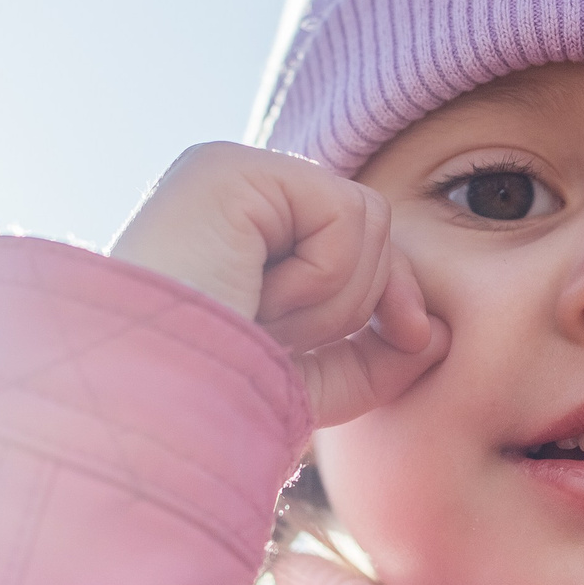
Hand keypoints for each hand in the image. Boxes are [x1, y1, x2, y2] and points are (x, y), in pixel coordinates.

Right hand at [111, 142, 448, 426]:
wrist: (147, 414)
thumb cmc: (210, 410)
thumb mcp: (309, 385)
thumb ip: (372, 357)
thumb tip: (436, 332)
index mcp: (245, 234)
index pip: (358, 240)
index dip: (389, 295)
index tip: (407, 339)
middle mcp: (235, 192)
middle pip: (373, 228)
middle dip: (352, 304)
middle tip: (278, 334)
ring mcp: (227, 173)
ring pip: (366, 220)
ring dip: (332, 299)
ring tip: (260, 319)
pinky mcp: (230, 170)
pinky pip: (344, 213)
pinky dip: (320, 279)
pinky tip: (257, 297)